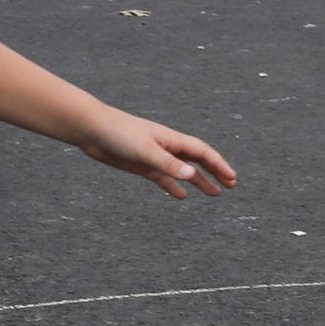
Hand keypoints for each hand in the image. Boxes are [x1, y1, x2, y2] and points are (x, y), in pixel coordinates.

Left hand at [77, 105, 237, 197]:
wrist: (93, 129)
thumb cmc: (119, 134)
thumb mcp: (145, 150)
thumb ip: (167, 163)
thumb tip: (190, 175)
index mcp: (172, 140)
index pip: (202, 153)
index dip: (219, 164)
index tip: (232, 177)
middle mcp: (167, 148)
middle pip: (197, 161)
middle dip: (215, 172)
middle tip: (231, 185)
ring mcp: (155, 157)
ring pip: (183, 171)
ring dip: (199, 181)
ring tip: (214, 193)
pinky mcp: (142, 165)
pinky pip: (164, 178)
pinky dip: (174, 186)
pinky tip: (181, 196)